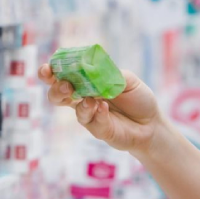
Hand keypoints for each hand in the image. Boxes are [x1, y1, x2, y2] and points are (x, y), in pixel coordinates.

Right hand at [38, 64, 163, 153]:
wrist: (152, 123)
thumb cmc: (137, 98)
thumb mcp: (127, 79)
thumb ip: (110, 74)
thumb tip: (94, 70)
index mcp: (85, 82)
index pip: (62, 75)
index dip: (51, 71)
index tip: (48, 68)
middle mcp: (82, 99)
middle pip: (57, 95)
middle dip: (56, 89)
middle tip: (66, 86)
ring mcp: (90, 116)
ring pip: (75, 111)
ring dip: (80, 103)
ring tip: (90, 99)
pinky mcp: (99, 130)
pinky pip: (93, 122)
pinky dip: (98, 114)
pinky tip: (104, 108)